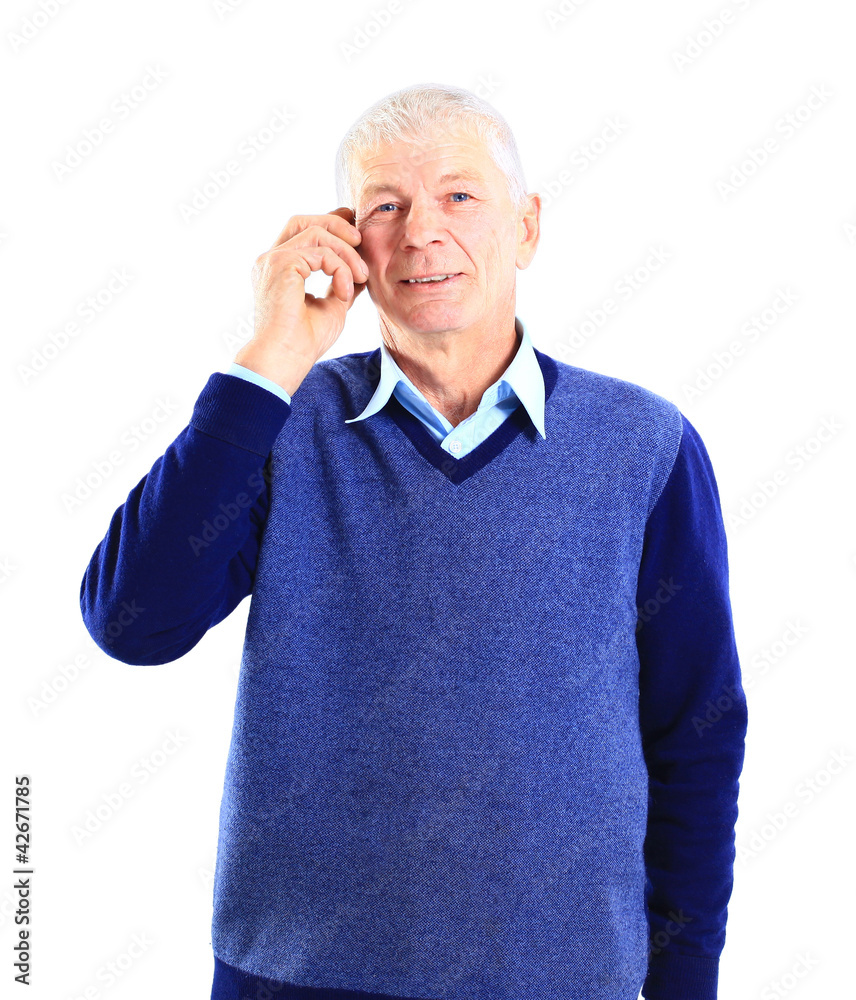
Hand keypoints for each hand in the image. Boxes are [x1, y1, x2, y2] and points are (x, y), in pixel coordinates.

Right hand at [234, 207, 368, 394]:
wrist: (286, 359)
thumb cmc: (304, 341)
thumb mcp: (332, 306)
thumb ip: (342, 283)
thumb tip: (361, 271)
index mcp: (280, 269)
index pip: (302, 232)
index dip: (329, 223)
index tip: (355, 228)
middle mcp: (271, 260)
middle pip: (304, 221)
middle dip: (337, 224)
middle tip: (361, 240)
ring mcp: (273, 260)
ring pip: (316, 233)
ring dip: (346, 252)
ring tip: (362, 276)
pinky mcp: (280, 265)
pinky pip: (321, 253)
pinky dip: (340, 269)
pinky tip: (345, 292)